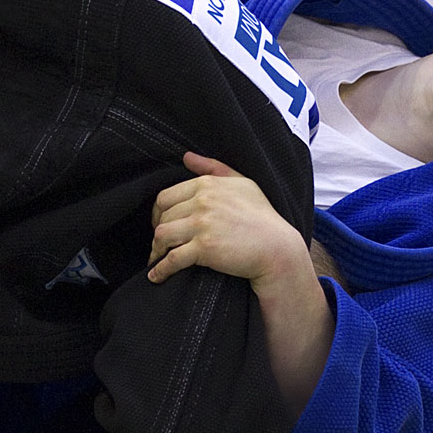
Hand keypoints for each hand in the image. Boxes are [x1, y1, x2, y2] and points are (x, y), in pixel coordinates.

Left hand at [148, 152, 310, 291]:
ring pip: (162, 235)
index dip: (159, 213)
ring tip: (157, 258)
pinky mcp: (204, 248)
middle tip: (160, 244)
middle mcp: (202, 201)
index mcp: (207, 184)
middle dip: (157, 232)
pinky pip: (172, 259)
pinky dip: (160, 269)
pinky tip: (156, 276)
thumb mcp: (242, 182)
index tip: (161, 224)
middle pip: (162, 217)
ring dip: (155, 250)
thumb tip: (186, 157)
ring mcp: (202, 224)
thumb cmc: (262, 216)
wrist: (277, 248)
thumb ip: (213, 167)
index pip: (166, 197)